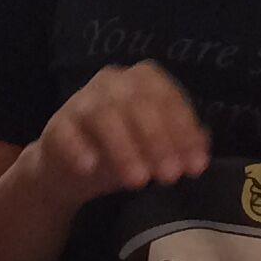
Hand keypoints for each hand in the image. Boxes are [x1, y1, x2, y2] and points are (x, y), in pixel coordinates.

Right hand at [29, 64, 209, 203]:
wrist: (70, 170)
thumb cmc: (123, 151)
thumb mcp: (157, 147)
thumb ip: (182, 143)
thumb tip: (203, 145)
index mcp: (144, 80)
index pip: (168, 99)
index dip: (184, 133)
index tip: (195, 167)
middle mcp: (113, 82)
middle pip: (138, 104)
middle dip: (158, 141)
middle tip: (170, 176)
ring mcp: (82, 101)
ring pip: (104, 115)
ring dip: (124, 148)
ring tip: (139, 181)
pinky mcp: (57, 125)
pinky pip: (67, 132)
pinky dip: (78, 147)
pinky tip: (91, 167)